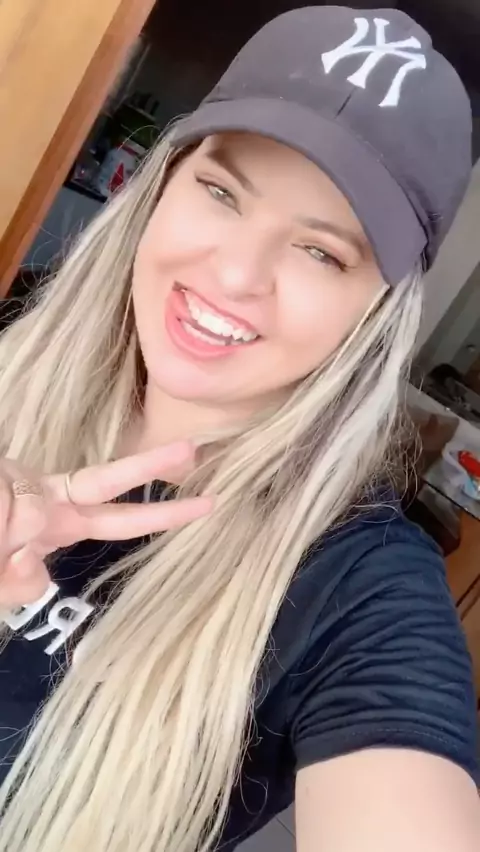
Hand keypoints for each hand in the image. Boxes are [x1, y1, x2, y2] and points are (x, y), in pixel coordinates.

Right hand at [0, 441, 211, 608]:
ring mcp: (22, 482)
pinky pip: (6, 500)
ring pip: (39, 499)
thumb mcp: (4, 581)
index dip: (164, 515)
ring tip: (5, 542)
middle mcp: (49, 500)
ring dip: (18, 523)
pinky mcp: (3, 471)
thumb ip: (19, 583)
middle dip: (150, 466)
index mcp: (62, 524)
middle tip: (195, 449)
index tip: (205, 505)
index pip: (120, 517)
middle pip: (106, 482)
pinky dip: (1, 520)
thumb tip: (34, 574)